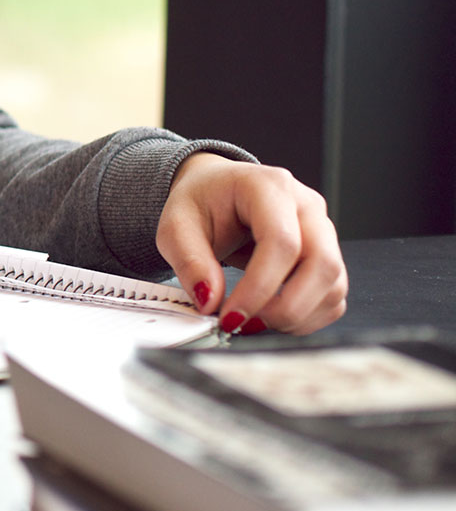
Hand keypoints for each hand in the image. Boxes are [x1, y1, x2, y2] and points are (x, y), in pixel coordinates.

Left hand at [157, 152, 347, 335]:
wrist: (217, 191)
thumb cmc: (201, 202)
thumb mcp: (176, 225)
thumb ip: (190, 262)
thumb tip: (210, 301)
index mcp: (269, 186)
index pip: (281, 241)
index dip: (260, 287)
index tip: (232, 315)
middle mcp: (306, 205)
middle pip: (322, 263)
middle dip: (288, 306)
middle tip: (248, 324)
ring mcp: (323, 229)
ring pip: (333, 283)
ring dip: (299, 315)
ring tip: (256, 321)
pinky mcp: (327, 254)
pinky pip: (334, 294)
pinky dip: (309, 316)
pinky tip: (273, 317)